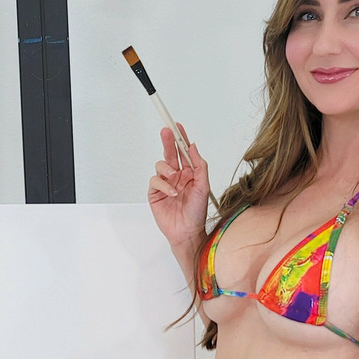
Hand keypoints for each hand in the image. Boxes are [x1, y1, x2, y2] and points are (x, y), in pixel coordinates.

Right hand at [147, 123, 209, 248]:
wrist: (187, 232)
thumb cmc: (197, 212)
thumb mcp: (204, 186)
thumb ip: (199, 166)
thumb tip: (193, 147)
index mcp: (189, 173)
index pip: (183, 152)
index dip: (180, 138)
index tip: (177, 126)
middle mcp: (176, 176)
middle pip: (170, 153)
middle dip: (168, 141)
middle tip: (166, 131)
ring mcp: (165, 184)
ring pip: (161, 165)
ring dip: (168, 169)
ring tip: (175, 179)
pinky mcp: (155, 193)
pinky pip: (155, 181)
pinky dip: (163, 185)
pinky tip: (171, 193)